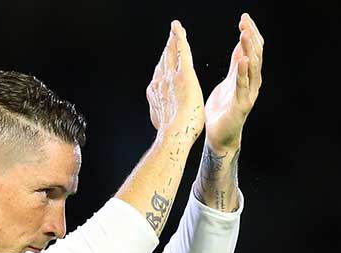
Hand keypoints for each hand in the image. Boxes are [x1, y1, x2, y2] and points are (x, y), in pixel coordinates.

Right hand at [147, 20, 204, 142]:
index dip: (162, 64)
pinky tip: (178, 28)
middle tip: (171, 36)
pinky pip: (182, 52)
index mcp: (156, 93)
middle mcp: (160, 82)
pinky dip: (180, 38)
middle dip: (167, 47)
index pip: (160, 74)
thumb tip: (159, 114)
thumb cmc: (172, 134)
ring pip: (171, 53)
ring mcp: (171, 77)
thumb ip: (161, 112)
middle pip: (163, 60)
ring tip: (175, 29)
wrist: (174, 135)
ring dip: (173, 39)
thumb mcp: (162, 121)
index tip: (164, 57)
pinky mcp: (184, 75)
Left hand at [204, 13, 263, 151]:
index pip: (252, 49)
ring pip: (252, 67)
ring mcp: (248, 93)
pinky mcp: (242, 105)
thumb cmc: (222, 110)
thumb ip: (236, 66)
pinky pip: (243, 86)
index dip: (250, 33)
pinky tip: (243, 60)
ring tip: (244, 34)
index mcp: (246, 75)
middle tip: (245, 21)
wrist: (219, 136)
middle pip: (255, 54)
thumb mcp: (228, 82)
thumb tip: (241, 46)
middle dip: (250, 36)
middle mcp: (251, 82)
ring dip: (248, 50)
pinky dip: (243, 72)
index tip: (244, 17)